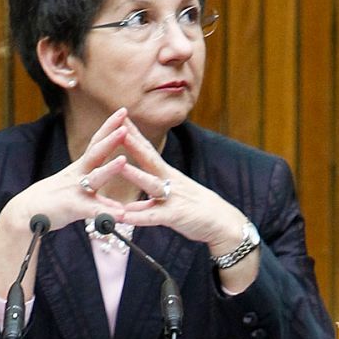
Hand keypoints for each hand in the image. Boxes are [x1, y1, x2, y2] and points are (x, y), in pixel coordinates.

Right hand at [0, 110, 135, 237]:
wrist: (25, 212)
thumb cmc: (51, 200)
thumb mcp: (72, 184)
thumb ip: (87, 178)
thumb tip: (100, 170)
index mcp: (80, 168)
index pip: (96, 143)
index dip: (109, 127)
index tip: (123, 111)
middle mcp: (78, 175)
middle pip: (95, 153)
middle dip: (110, 139)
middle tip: (126, 126)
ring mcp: (75, 191)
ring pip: (94, 178)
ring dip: (108, 169)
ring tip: (123, 160)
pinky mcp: (72, 208)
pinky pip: (91, 210)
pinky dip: (106, 212)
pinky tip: (121, 214)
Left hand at [112, 118, 248, 257]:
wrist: (222, 222)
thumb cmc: (196, 209)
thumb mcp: (172, 197)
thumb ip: (151, 198)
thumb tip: (132, 199)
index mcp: (168, 175)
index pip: (148, 150)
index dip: (134, 134)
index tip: (119, 116)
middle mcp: (169, 182)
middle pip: (149, 158)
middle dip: (132, 142)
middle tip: (116, 127)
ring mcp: (173, 198)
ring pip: (151, 184)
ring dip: (135, 175)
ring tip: (118, 166)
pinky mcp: (175, 216)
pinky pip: (153, 216)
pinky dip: (138, 217)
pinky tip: (122, 216)